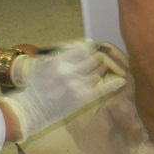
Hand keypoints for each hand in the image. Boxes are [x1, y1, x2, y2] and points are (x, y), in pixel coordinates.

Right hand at [0, 40, 125, 140]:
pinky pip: (102, 89)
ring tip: (95, 73)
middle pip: (95, 59)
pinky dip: (113, 84)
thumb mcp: (46, 63)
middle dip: (97, 59)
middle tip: (95, 62)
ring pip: (99, 73)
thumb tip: (84, 44)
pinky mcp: (82, 100)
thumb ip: (64, 53)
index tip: (91, 48)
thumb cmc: (36, 85)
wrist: (31, 108)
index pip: (85, 48)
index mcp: (60, 61)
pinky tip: (121, 80)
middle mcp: (70, 72)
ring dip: (100, 71)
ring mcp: (77, 86)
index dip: (91, 47)